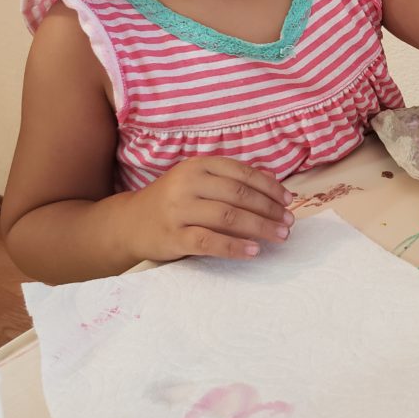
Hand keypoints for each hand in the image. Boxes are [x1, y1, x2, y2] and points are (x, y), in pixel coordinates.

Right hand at [128, 156, 293, 261]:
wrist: (129, 223)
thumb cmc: (173, 201)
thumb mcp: (199, 182)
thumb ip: (232, 179)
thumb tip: (273, 179)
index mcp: (198, 166)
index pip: (242, 173)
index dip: (269, 187)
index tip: (289, 200)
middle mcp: (188, 183)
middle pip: (238, 194)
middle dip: (269, 208)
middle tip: (288, 222)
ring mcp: (179, 210)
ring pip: (228, 216)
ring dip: (259, 227)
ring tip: (279, 235)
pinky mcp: (173, 236)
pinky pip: (209, 242)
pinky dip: (235, 246)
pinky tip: (254, 251)